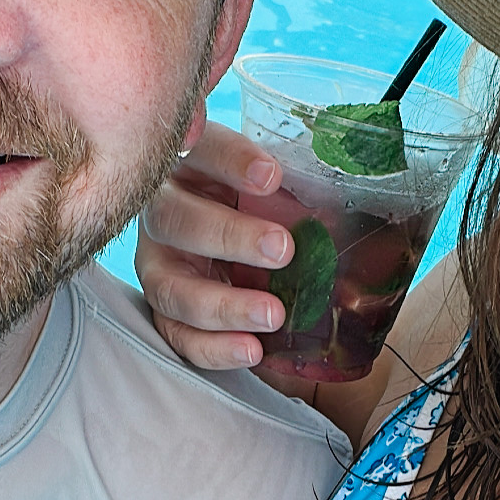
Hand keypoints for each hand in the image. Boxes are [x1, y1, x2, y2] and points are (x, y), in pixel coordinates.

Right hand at [136, 119, 292, 370]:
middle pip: (175, 221)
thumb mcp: (278, 184)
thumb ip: (296, 182)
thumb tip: (342, 196)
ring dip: (224, 305)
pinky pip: (177, 335)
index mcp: (190, 165)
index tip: (272, 176)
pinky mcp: (165, 310)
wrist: (245, 244)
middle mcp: (162, 212)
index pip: (200, 151)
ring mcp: (157, 264)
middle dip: (229, 236)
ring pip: (171, 288)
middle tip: (283, 249)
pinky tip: (252, 349)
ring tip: (274, 315)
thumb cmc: (264, 205)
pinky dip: (214, 347)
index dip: (231, 161)